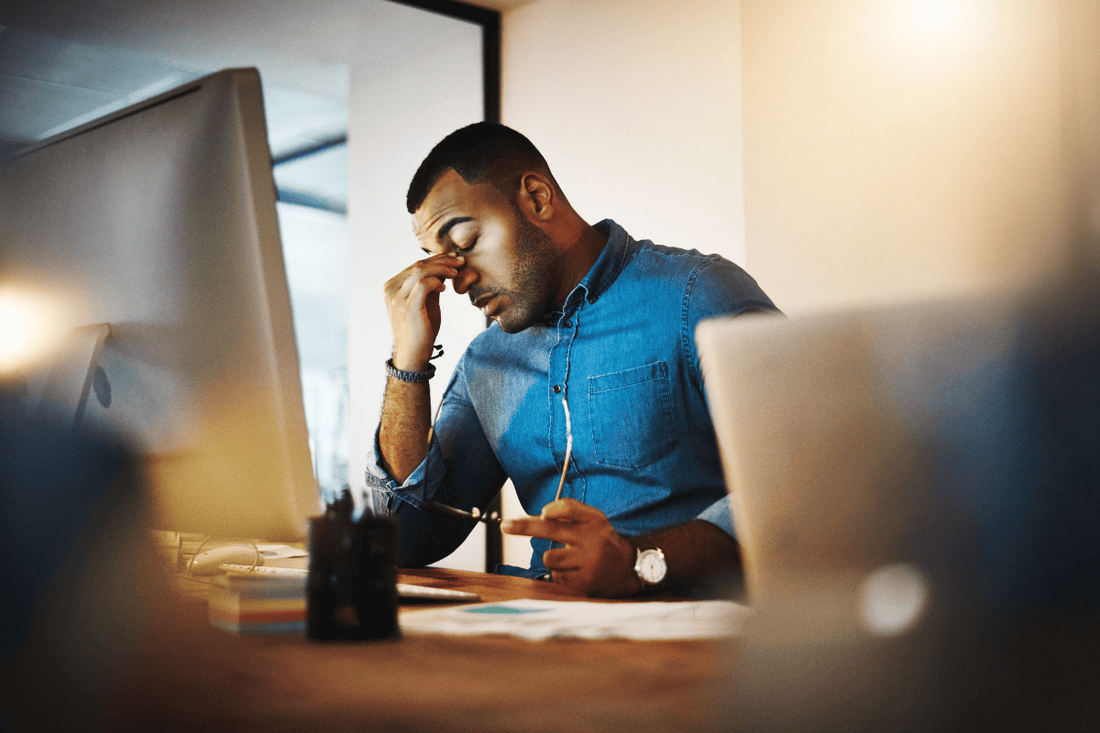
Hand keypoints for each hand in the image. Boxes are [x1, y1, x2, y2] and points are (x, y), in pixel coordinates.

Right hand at [382, 254, 463, 369]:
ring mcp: (397, 298)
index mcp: (392, 286)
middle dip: (442, 260)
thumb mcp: (426, 301)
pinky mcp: (408, 307)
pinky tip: (444, 288)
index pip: (415, 265)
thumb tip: (445, 267)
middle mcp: (391, 290)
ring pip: (420, 271)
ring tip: (456, 272)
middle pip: (418, 265)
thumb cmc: (420, 329)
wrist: (413, 354)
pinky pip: (423, 284)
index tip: (454, 258)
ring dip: (442, 268)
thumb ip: (432, 284)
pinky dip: (436, 281)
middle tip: (460, 261)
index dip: (436, 259)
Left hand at [501, 498, 640, 596]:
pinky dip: (560, 573)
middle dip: (524, 527)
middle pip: (551, 530)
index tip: (543, 513)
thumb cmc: (600, 537)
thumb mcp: (592, 518)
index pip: (571, 509)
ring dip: (552, 557)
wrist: (627, 566)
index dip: (555, 509)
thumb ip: (569, 510)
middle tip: (505, 525)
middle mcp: (591, 539)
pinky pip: (556, 576)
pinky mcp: (584, 582)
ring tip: (569, 557)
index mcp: (593, 520)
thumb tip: (543, 513)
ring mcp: (587, 562)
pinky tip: (574, 570)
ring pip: (549, 557)